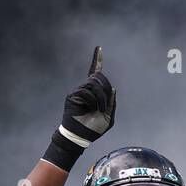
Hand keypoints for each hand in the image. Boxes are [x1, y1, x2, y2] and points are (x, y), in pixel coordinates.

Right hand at [43, 47, 116, 171]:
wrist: (80, 137)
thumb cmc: (93, 129)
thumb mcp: (108, 117)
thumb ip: (112, 103)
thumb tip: (112, 89)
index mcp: (94, 93)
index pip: (95, 73)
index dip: (97, 60)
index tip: (99, 48)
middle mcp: (85, 89)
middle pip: (98, 77)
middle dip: (105, 89)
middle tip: (105, 105)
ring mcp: (78, 91)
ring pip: (93, 83)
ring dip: (101, 97)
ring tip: (100, 109)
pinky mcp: (73, 95)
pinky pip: (86, 91)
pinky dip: (93, 101)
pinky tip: (93, 109)